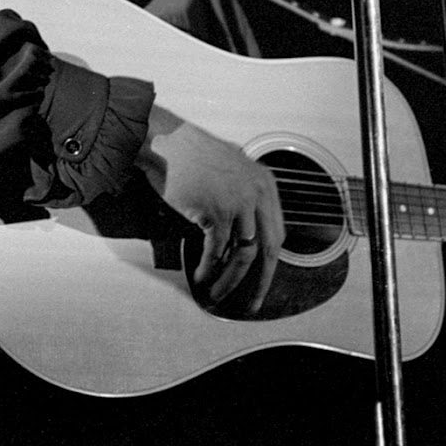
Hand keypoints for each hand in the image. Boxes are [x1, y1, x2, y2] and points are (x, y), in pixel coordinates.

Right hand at [137, 105, 283, 312]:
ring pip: (243, 255)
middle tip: (254, 302)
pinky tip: (201, 278)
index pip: (278, 232)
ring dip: (230, 281)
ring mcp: (238, 204)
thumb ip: (245, 197)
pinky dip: (208, 269)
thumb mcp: (232, 172)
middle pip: (270, 248)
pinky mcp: (216, 213)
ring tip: (218, 295)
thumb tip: (245, 233)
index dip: (270, 260)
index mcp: (266, 185)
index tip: (263, 279)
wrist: (166, 143)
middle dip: (263, 281)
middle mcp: (258, 194)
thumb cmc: (192, 158)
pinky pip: (216, 252)